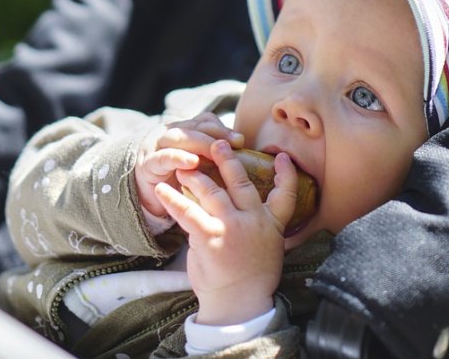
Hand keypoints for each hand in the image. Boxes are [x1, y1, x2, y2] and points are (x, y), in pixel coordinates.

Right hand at [135, 113, 243, 216]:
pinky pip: (163, 157)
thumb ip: (216, 157)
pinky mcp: (148, 164)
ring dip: (199, 142)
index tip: (241, 140)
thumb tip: (244, 152)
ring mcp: (156, 147)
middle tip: (235, 144)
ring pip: (179, 137)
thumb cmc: (180, 182)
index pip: (205, 122)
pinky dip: (178, 157)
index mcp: (185, 131)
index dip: (222, 128)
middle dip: (216, 133)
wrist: (150, 200)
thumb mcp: (201, 167)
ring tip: (217, 151)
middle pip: (194, 126)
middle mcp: (170, 134)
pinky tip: (193, 162)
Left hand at [155, 140, 297, 324]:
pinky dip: (173, 199)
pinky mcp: (210, 237)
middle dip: (228, 160)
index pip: (284, 194)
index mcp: (271, 225)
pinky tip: (162, 190)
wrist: (239, 304)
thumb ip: (260, 227)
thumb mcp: (267, 249)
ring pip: (213, 192)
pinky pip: (188, 212)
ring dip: (197, 176)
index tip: (282, 157)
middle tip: (217, 144)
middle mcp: (253, 221)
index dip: (286, 174)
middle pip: (241, 182)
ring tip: (185, 166)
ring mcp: (232, 227)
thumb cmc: (251, 279)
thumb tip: (245, 211)